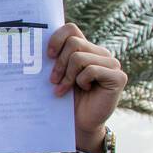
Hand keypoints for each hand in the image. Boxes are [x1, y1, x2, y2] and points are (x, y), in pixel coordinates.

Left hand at [47, 24, 126, 143]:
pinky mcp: (118, 77)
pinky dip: (81, 81)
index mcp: (86, 49)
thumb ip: (53, 59)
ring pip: (79, 57)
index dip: (56, 39)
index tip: (47, 56)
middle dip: (58, 63)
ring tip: (63, 89)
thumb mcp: (57, 76)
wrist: (79, 124)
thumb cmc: (65, 100)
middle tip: (53, 80)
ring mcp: (112, 64)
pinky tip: (84, 90)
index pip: (70, 29)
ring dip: (67, 75)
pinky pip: (91, 70)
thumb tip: (33, 45)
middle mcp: (100, 53)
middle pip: (73, 43)